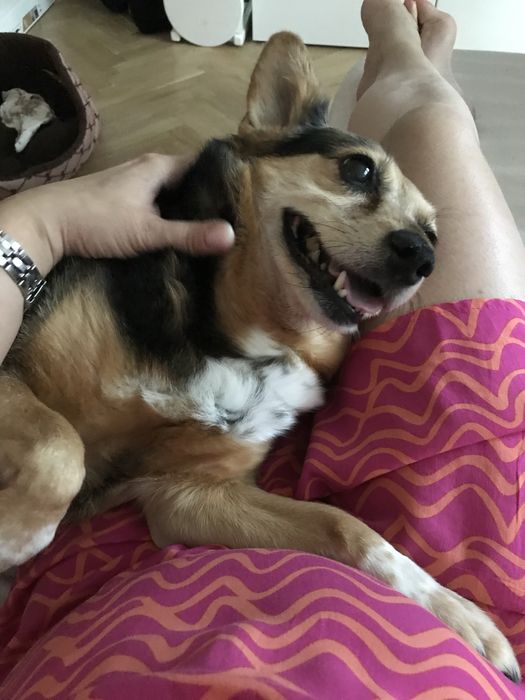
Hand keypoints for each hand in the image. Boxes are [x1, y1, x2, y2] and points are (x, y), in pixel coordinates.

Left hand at [0, 154, 234, 275]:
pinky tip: (180, 234)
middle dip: (209, 199)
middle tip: (236, 221)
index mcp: (160, 166)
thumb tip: (232, 236)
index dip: (225, 181)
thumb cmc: (98, 220)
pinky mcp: (124, 199)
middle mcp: (149, 168)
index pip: (204, 166)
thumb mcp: (148, 231)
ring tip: (215, 229)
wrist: (46, 222)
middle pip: (189, 181)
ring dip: (189, 209)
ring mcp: (134, 183)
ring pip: (173, 193)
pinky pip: (158, 203)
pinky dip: (171, 215)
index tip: (247, 200)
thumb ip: (188, 234)